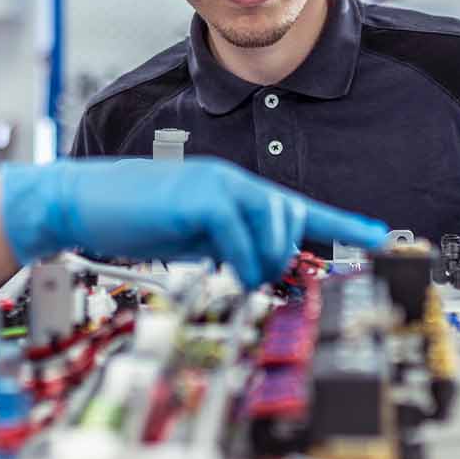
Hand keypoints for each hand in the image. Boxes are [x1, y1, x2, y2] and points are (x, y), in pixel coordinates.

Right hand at [0, 158, 389, 286]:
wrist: (81, 200)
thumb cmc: (132, 220)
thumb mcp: (192, 238)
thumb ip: (227, 245)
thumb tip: (258, 267)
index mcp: (234, 191)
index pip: (298, 206)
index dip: (342, 222)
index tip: (378, 235)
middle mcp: (232, 181)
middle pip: (291, 217)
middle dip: (282, 257)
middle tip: (252, 278)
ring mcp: (216, 184)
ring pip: (273, 224)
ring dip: (263, 260)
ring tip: (235, 274)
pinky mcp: (198, 197)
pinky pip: (239, 232)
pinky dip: (239, 258)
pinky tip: (224, 268)